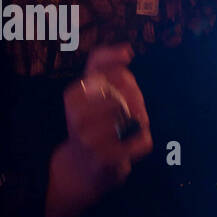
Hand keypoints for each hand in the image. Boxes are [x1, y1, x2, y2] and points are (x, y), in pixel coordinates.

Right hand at [63, 42, 152, 193]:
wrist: (80, 167)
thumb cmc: (88, 121)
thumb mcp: (87, 88)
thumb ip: (101, 62)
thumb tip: (127, 50)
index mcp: (73, 97)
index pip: (118, 74)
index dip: (128, 80)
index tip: (124, 86)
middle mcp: (78, 118)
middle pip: (130, 95)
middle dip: (136, 100)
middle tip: (130, 110)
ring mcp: (91, 141)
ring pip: (138, 117)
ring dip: (140, 120)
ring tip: (130, 126)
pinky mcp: (107, 160)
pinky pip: (143, 141)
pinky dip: (143, 141)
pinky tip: (131, 143)